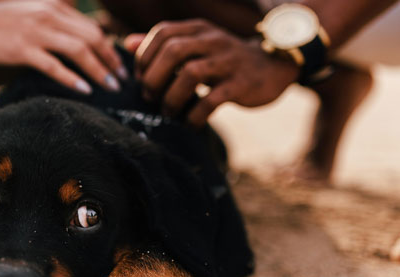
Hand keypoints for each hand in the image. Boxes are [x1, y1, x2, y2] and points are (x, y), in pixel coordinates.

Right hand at [0, 0, 126, 93]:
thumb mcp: (28, 14)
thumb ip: (50, 25)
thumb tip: (67, 46)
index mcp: (53, 7)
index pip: (91, 28)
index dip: (109, 48)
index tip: (119, 66)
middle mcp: (49, 16)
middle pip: (92, 37)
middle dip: (111, 60)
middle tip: (122, 80)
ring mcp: (36, 32)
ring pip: (79, 51)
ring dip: (99, 70)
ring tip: (111, 87)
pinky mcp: (21, 49)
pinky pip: (53, 65)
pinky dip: (72, 78)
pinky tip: (85, 90)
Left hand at [125, 19, 299, 125]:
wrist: (274, 67)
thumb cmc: (224, 60)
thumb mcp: (195, 46)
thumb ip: (163, 45)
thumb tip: (127, 44)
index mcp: (198, 29)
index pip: (163, 33)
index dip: (145, 56)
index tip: (141, 78)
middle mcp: (212, 40)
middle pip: (173, 51)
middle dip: (154, 78)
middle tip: (150, 98)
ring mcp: (228, 61)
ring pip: (191, 73)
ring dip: (172, 97)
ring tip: (167, 112)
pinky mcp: (242, 83)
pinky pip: (212, 99)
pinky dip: (195, 115)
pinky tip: (190, 124)